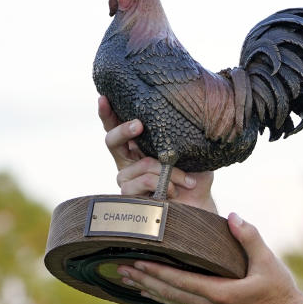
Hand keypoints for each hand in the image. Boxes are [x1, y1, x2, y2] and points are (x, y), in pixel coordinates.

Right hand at [98, 96, 215, 211]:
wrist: (199, 206)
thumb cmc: (195, 178)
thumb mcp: (191, 153)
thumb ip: (182, 137)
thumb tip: (185, 113)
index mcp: (138, 147)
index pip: (117, 127)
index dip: (107, 113)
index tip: (104, 97)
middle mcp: (127, 162)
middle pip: (111, 140)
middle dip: (124, 130)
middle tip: (139, 124)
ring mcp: (126, 180)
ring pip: (140, 164)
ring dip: (166, 170)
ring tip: (185, 180)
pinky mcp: (130, 197)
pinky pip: (144, 181)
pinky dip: (163, 183)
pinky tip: (174, 191)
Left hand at [118, 213, 302, 303]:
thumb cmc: (279, 289)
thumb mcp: (268, 261)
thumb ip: (249, 237)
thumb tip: (233, 216)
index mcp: (220, 294)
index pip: (181, 281)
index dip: (157, 271)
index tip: (137, 261)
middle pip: (169, 292)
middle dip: (144, 279)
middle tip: (120, 268)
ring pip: (171, 300)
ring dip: (149, 288)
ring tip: (127, 278)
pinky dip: (162, 295)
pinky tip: (150, 289)